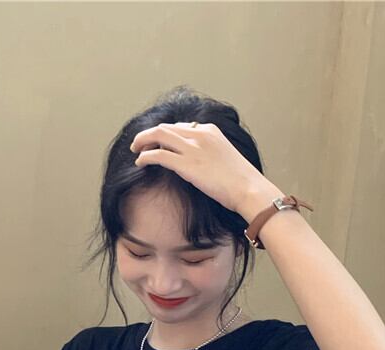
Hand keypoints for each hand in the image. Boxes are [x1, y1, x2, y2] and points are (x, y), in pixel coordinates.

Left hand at [129, 122, 271, 215]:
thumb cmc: (242, 181)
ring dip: (142, 141)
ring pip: (158, 135)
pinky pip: (158, 155)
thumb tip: (202, 163)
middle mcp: (199, 134)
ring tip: (135, 150)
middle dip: (150, 134)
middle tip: (139, 144)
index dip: (167, 134)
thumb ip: (212, 154)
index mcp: (211, 131)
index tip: (160, 143)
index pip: (181, 126)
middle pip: (166, 127)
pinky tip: (139, 163)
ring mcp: (192, 148)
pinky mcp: (186, 164)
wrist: (249, 189)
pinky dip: (145, 156)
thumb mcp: (227, 159)